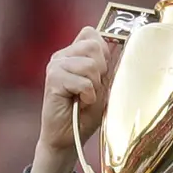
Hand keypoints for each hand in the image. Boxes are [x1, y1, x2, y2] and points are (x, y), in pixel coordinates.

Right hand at [31, 26, 109, 172]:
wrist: (67, 138)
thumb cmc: (84, 114)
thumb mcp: (102, 86)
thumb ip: (107, 66)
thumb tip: (119, 46)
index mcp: (73, 53)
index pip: (91, 33)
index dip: (102, 51)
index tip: (100, 74)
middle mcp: (62, 55)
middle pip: (93, 46)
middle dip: (101, 71)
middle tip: (91, 89)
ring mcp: (55, 65)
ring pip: (90, 65)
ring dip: (94, 86)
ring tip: (84, 98)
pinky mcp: (52, 79)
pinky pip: (83, 82)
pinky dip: (87, 96)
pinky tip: (79, 104)